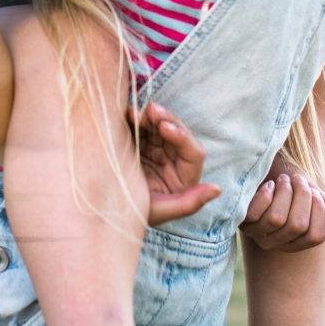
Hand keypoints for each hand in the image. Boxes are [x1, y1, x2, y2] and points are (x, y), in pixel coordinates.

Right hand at [134, 102, 220, 225]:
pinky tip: (127, 114)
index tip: (163, 128)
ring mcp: (156, 152)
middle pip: (177, 134)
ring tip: (134, 113)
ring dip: (149, 117)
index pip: (193, 152)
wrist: (107, 211)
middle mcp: (173, 162)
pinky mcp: (139, 145)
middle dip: (166, 119)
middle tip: (150, 110)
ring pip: (159, 127)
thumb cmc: (135, 215)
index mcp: (185, 178)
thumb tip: (217, 189)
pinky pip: (142, 128)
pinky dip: (135, 119)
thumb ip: (189, 203)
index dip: (181, 137)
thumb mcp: (161, 212)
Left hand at [240, 157, 324, 252]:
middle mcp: (275, 243)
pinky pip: (258, 212)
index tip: (313, 191)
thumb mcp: (311, 193)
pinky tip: (267, 185)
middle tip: (297, 180)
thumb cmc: (287, 182)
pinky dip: (267, 193)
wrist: (262, 165)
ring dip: (284, 192)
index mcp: (295, 241)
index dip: (319, 209)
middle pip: (297, 225)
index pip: (316, 235)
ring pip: (277, 218)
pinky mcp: (241, 220)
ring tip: (282, 180)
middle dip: (302, 195)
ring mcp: (256, 233)